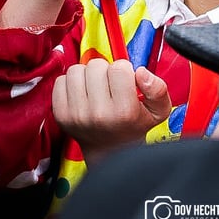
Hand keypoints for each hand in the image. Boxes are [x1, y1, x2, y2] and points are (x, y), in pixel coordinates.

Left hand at [53, 59, 171, 164]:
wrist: (108, 153)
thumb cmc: (132, 127)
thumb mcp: (158, 112)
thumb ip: (158, 89)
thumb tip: (140, 71)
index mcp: (124, 111)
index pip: (119, 67)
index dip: (124, 71)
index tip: (124, 84)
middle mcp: (98, 114)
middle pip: (96, 65)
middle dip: (104, 71)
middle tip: (109, 86)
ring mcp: (76, 115)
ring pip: (76, 69)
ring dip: (86, 75)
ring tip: (95, 89)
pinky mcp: (60, 115)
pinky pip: (60, 80)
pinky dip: (70, 83)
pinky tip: (81, 94)